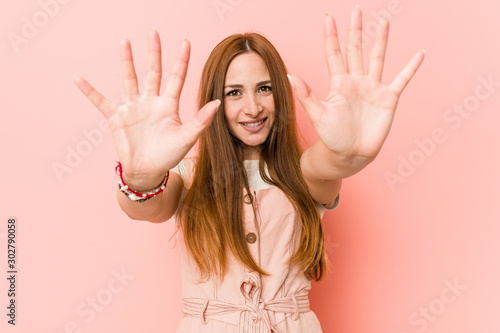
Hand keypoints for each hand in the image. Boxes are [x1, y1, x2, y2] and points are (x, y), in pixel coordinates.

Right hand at [73, 29, 219, 188]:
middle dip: (153, 53)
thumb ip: (201, 121)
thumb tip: (218, 103)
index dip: (181, 60)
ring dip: (126, 62)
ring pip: (129, 80)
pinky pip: (101, 102)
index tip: (186, 42)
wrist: (147, 172)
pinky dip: (90, 91)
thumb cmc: (168, 156)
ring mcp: (133, 108)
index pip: (176, 78)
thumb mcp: (187, 138)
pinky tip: (78, 78)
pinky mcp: (117, 118)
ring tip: (124, 42)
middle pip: (152, 72)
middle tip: (153, 32)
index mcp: (168, 106)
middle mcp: (151, 102)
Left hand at [289, 6, 424, 171]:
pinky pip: (402, 79)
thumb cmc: (332, 137)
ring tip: (384, 21)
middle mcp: (356, 81)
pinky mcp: (388, 99)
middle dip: (356, 30)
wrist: (350, 154)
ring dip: (381, 40)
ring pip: (378, 58)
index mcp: (338, 83)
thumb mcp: (317, 115)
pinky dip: (411, 67)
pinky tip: (420, 53)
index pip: (334, 53)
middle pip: (356, 49)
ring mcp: (373, 88)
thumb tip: (291, 75)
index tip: (328, 17)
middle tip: (357, 10)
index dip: (331, 36)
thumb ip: (306, 95)